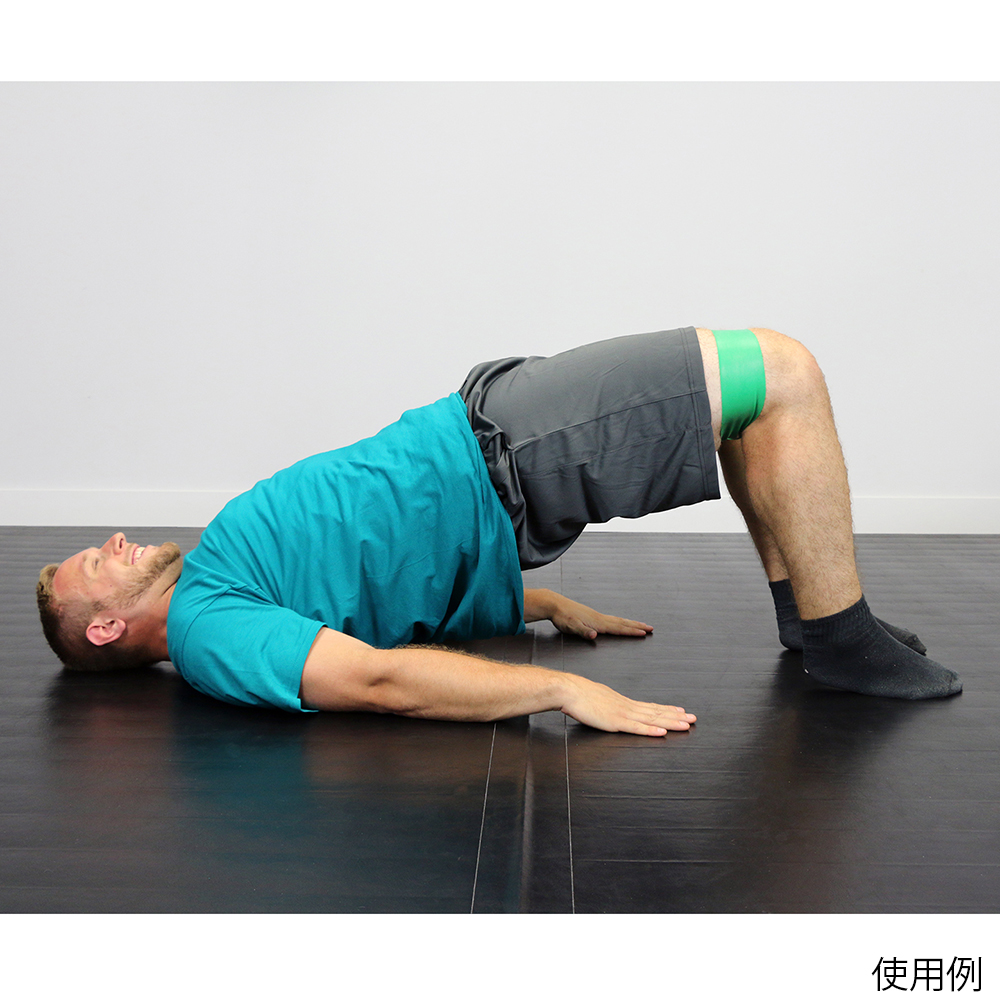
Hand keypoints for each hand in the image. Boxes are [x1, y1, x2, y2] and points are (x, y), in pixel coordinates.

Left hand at [548, 593, 653, 640]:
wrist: (555, 604)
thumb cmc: (563, 617)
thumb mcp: (571, 627)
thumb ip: (583, 632)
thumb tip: (594, 636)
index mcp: (597, 622)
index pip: (618, 628)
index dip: (631, 631)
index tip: (644, 633)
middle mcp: (600, 618)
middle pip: (623, 623)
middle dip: (637, 626)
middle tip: (651, 628)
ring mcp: (597, 615)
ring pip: (619, 620)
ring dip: (631, 623)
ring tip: (642, 624)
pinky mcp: (593, 615)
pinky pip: (612, 619)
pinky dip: (621, 621)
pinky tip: (621, 622)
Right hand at [560, 674, 695, 735]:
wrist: (569, 690)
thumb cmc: (579, 696)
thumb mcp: (598, 700)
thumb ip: (607, 706)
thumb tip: (611, 709)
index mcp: (623, 702)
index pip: (649, 707)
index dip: (666, 709)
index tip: (680, 711)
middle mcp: (627, 706)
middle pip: (656, 712)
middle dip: (676, 716)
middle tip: (693, 718)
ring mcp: (623, 714)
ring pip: (652, 719)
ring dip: (671, 722)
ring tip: (686, 724)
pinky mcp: (615, 722)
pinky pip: (637, 728)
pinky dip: (651, 730)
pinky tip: (663, 733)